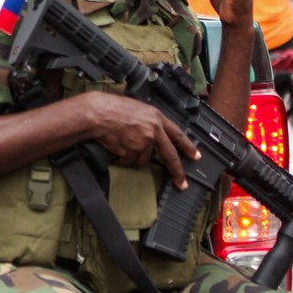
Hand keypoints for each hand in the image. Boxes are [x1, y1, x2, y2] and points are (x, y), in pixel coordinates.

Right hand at [77, 91, 198, 188]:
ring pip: (143, 160)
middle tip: (182, 183)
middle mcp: (154, 130)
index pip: (178, 134)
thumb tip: (152, 135)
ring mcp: (145, 141)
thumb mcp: (136, 109)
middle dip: (177, 171)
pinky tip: (115, 148)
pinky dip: (122, 159)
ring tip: (121, 145)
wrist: (97, 113)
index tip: (195, 156)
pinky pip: (129, 162)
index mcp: (156, 117)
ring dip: (133, 158)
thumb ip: (148, 122)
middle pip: (170, 155)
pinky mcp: (134, 150)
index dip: (188, 146)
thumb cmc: (111, 109)